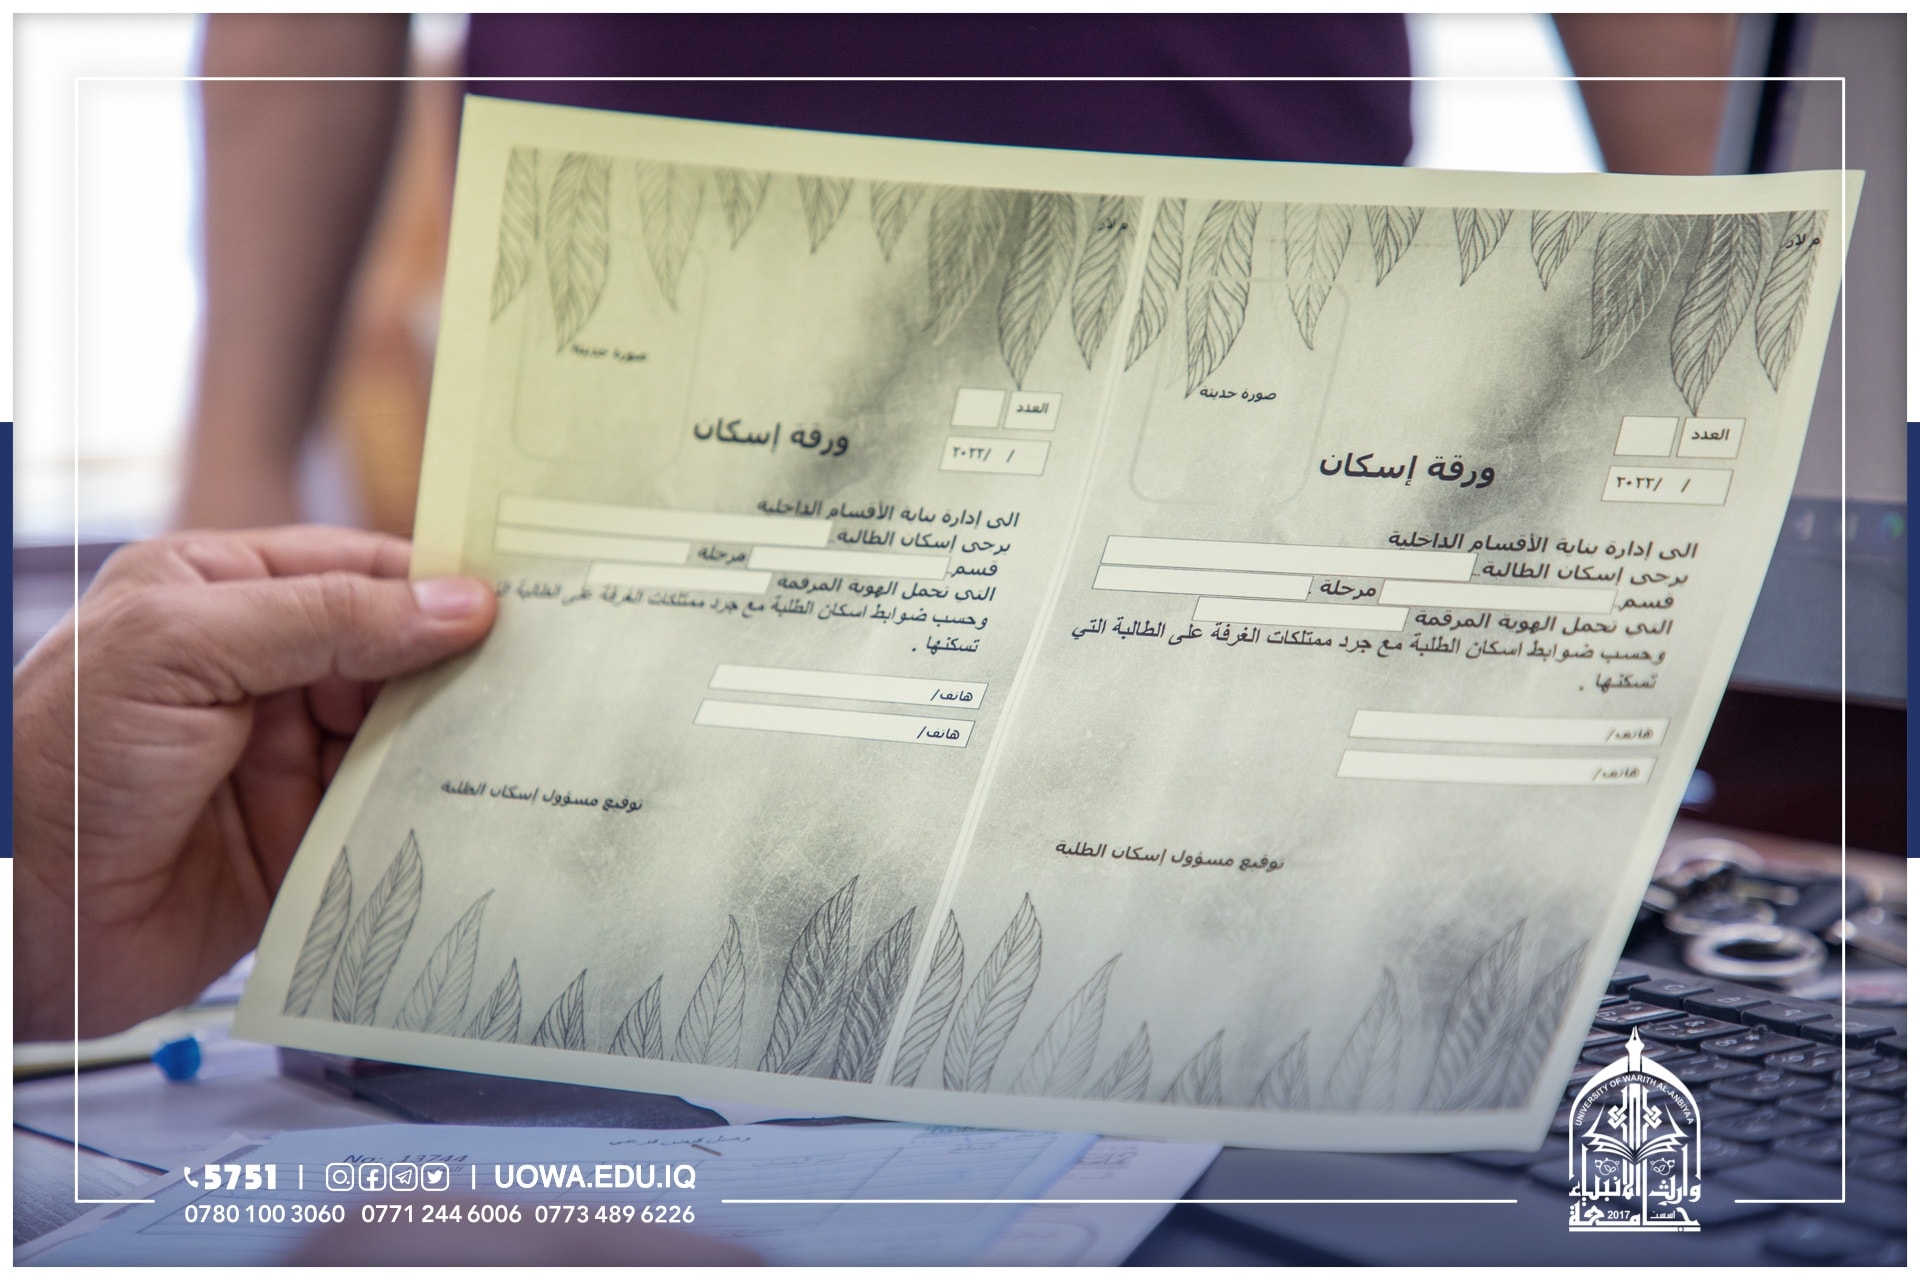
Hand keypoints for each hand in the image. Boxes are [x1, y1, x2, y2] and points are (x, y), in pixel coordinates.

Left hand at [13, 527, 495, 1038]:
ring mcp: (284, 757)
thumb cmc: (62, 759)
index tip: (533, 599)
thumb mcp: (184, 647)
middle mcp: (261, 670)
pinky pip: (391, 815)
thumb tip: (464, 604)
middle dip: (466, 666)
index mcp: (224, 593)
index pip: (361, 571)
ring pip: (404, 736)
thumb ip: (327, 618)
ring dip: (460, 743)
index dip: (443, 584)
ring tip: (542, 741)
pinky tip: (490, 807)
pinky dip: (437, 812)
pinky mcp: (303, 839)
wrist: (14, 921)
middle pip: (398, 654)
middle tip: (557, 676)